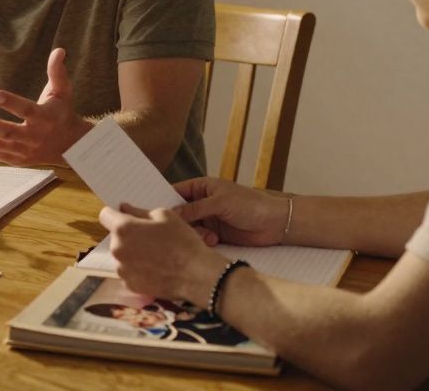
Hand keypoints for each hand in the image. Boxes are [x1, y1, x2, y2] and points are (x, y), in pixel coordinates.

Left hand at [0, 48, 92, 165]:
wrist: (70, 146)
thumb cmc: (62, 112)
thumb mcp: (63, 92)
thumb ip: (57, 72)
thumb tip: (58, 50)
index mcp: (45, 117)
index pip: (26, 109)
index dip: (11, 102)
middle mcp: (34, 136)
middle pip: (8, 132)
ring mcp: (25, 151)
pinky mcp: (17, 160)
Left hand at [99, 204, 225, 301]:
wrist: (196, 274)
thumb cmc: (182, 241)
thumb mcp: (165, 215)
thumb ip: (139, 211)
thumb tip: (125, 209)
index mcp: (123, 229)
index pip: (105, 215)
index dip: (114, 214)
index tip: (124, 216)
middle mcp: (117, 249)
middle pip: (116, 237)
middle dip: (128, 236)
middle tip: (150, 237)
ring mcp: (122, 270)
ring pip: (122, 256)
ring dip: (133, 253)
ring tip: (155, 255)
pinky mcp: (130, 285)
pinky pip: (129, 272)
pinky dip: (138, 270)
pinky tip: (156, 268)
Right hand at [173, 177, 288, 246]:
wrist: (275, 224)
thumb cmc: (250, 205)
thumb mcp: (220, 203)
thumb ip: (194, 208)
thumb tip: (171, 214)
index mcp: (201, 187)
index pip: (175, 192)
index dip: (163, 200)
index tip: (153, 213)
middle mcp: (201, 202)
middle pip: (179, 213)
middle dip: (180, 223)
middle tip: (181, 230)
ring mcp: (207, 219)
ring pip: (188, 228)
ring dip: (194, 234)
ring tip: (208, 237)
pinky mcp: (213, 234)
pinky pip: (198, 238)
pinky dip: (203, 241)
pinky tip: (214, 241)